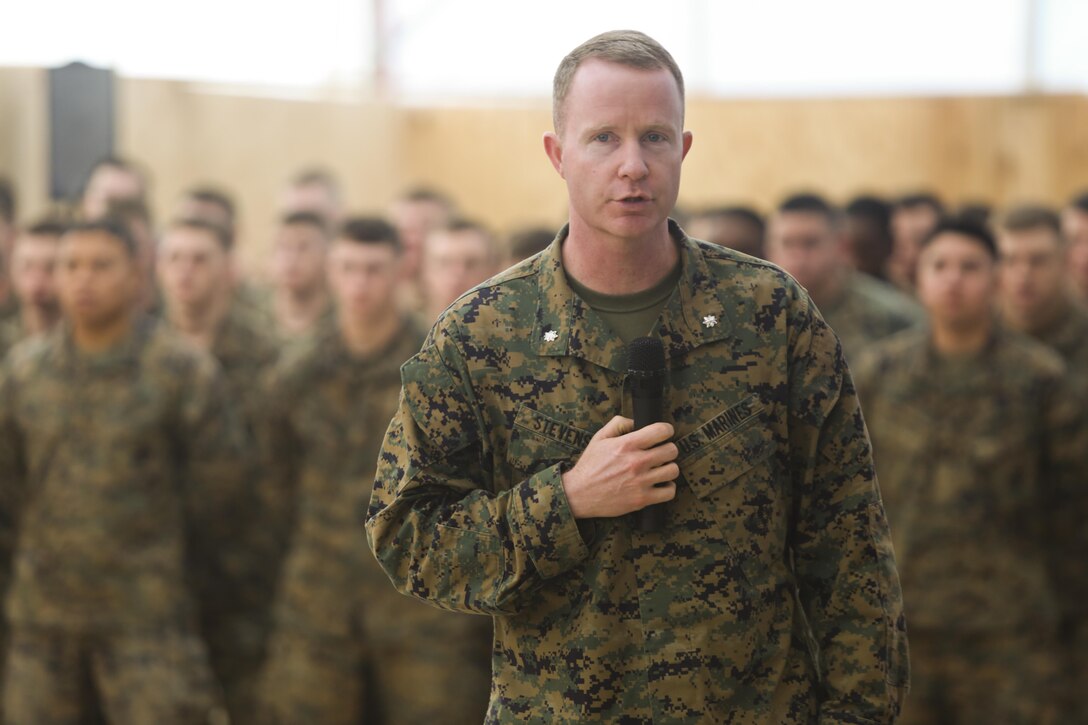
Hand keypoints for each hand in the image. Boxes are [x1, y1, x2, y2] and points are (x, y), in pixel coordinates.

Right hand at [561, 416, 678, 518]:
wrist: (579, 494)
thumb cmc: (590, 465)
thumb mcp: (599, 438)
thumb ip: (618, 424)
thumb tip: (636, 422)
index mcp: (627, 444)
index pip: (661, 431)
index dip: (666, 430)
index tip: (664, 434)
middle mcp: (636, 462)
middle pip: (672, 450)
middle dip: (668, 449)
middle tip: (661, 453)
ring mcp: (641, 482)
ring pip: (673, 470)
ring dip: (668, 468)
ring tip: (661, 469)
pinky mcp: (642, 499)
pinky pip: (669, 492)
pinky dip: (668, 487)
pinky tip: (660, 484)